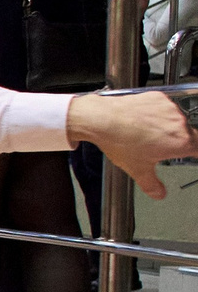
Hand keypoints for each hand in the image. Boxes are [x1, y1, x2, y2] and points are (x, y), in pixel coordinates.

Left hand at [68, 90, 194, 199]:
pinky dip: (154, 113)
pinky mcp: (158, 97)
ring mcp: (169, 108)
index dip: (196, 152)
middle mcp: (179, 123)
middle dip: (173, 141)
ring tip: (143, 133)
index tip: (193, 154)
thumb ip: (152, 185)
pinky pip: (162, 107)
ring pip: (173, 120)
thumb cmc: (120, 141)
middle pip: (185, 134)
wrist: (102, 119)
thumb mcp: (137, 170)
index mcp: (181, 142)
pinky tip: (139, 120)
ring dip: (164, 126)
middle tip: (156, 146)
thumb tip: (159, 194)